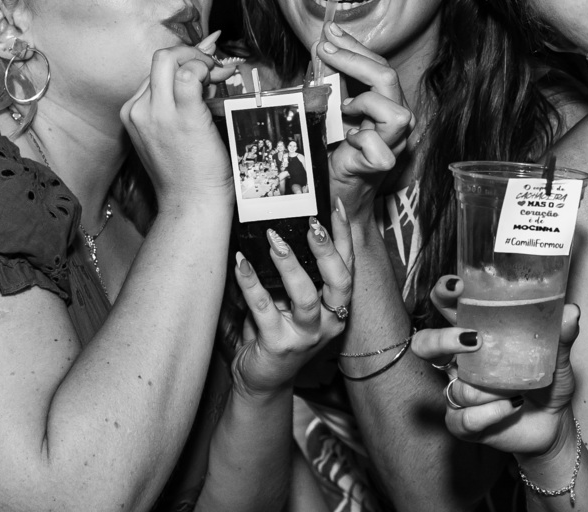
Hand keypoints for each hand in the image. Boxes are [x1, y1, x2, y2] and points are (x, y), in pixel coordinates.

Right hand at [120, 35, 236, 203]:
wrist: (191, 203)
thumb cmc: (188, 172)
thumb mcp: (171, 133)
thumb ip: (180, 101)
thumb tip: (201, 71)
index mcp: (133, 112)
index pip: (156, 72)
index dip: (184, 64)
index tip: (206, 71)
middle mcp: (139, 109)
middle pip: (159, 58)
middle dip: (189, 53)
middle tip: (211, 66)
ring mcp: (156, 112)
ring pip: (168, 59)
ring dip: (198, 58)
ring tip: (217, 74)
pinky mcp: (180, 116)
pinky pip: (189, 74)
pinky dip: (204, 69)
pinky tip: (217, 81)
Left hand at [229, 203, 354, 397]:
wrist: (264, 379)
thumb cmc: (279, 332)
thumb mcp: (293, 301)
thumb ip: (296, 273)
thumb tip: (281, 225)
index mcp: (336, 306)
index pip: (348, 266)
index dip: (345, 237)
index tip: (337, 207)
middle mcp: (329, 322)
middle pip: (340, 283)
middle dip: (327, 251)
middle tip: (312, 224)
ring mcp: (305, 336)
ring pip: (306, 298)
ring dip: (290, 265)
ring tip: (275, 240)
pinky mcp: (279, 345)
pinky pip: (264, 309)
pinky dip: (251, 282)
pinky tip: (240, 262)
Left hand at [316, 23, 412, 214]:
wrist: (335, 191)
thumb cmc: (332, 149)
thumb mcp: (328, 109)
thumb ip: (329, 83)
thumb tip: (319, 48)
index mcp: (385, 102)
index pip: (378, 65)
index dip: (355, 46)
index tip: (330, 32)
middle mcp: (396, 120)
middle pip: (388, 78)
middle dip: (355, 59)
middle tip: (325, 50)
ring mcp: (394, 143)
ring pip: (397, 113)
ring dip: (365, 105)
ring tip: (343, 109)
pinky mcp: (382, 165)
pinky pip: (379, 149)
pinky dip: (361, 140)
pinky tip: (347, 139)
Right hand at [411, 276, 580, 458]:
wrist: (553, 424)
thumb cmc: (548, 382)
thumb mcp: (557, 357)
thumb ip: (561, 336)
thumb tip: (572, 312)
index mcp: (475, 334)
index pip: (447, 307)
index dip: (442, 293)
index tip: (456, 286)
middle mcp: (460, 362)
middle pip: (426, 345)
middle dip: (441, 340)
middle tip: (473, 340)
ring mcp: (459, 392)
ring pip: (457, 388)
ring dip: (488, 391)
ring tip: (517, 390)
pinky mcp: (463, 423)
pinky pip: (464, 419)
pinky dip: (491, 413)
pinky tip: (513, 407)